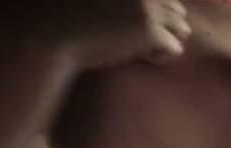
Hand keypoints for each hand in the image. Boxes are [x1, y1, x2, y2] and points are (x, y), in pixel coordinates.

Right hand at [41, 0, 192, 68]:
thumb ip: (117, 5)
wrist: (49, 32)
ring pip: (181, 28)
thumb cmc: (63, 17)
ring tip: (143, 52)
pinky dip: (162, 57)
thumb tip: (128, 23)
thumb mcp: (93, 2)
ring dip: (166, 41)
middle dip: (165, 27)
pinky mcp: (149, 30)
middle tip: (142, 42)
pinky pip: (174, 48)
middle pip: (177, 9)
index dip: (155, 14)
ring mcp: (148, 6)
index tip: (135, 29)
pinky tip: (143, 59)